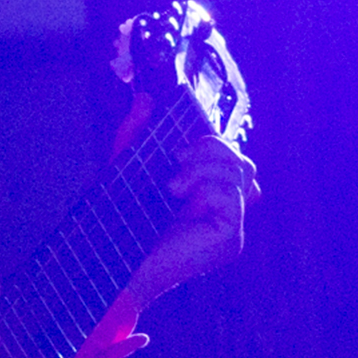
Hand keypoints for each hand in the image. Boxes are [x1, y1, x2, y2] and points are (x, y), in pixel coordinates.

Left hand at [126, 135, 258, 306]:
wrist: (112, 260)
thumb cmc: (118, 220)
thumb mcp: (126, 166)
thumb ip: (135, 132)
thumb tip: (146, 98)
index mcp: (208, 196)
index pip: (233, 159)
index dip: (213, 144)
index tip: (178, 148)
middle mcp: (225, 211)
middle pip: (245, 162)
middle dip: (212, 148)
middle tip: (177, 160)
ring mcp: (231, 226)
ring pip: (243, 171)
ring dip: (204, 167)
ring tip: (173, 186)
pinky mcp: (230, 237)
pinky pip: (234, 193)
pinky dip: (207, 186)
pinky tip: (179, 196)